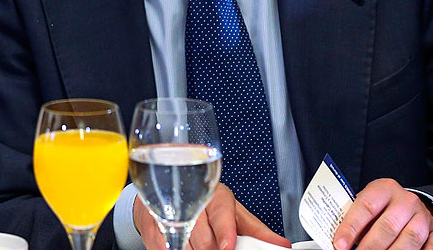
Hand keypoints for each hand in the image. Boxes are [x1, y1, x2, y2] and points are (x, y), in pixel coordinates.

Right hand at [133, 182, 290, 249]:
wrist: (165, 189)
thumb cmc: (205, 204)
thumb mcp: (233, 213)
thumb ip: (256, 230)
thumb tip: (281, 245)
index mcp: (216, 195)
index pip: (220, 212)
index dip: (224, 231)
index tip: (227, 246)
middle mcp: (191, 199)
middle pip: (202, 235)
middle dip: (209, 248)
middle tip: (216, 248)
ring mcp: (168, 211)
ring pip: (182, 243)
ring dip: (191, 249)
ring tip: (196, 245)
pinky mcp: (150, 223)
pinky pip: (163, 246)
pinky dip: (173, 249)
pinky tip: (181, 245)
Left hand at [332, 179, 432, 249]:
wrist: (409, 205)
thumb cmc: (381, 206)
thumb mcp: (367, 203)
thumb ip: (355, 218)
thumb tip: (340, 241)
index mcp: (384, 188)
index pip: (366, 207)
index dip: (351, 228)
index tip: (340, 244)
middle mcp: (407, 201)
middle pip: (388, 226)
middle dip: (370, 246)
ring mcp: (424, 217)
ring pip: (409, 239)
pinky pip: (430, 248)